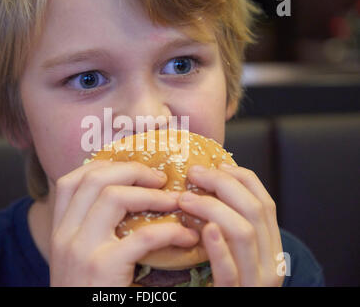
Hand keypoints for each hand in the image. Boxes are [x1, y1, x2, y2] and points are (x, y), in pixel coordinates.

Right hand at [49, 160, 198, 285]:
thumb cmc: (91, 294)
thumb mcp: (79, 260)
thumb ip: (93, 232)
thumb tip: (130, 202)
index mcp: (59, 231)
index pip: (71, 181)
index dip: (104, 166)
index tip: (133, 169)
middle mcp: (65, 235)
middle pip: (94, 179)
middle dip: (132, 171)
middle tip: (160, 179)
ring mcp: (81, 249)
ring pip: (115, 197)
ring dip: (153, 196)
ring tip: (176, 202)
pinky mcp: (103, 267)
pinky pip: (143, 236)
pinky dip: (170, 231)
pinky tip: (185, 237)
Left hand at [178, 163, 283, 286]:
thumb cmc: (230, 285)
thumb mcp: (238, 254)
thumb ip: (230, 226)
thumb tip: (207, 186)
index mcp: (272, 247)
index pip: (265, 201)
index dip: (241, 177)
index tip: (215, 163)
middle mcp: (271, 262)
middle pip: (255, 209)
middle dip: (223, 185)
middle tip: (193, 174)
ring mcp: (257, 281)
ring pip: (244, 232)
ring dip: (213, 208)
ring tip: (185, 199)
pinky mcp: (236, 296)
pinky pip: (230, 270)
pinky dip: (219, 247)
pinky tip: (204, 230)